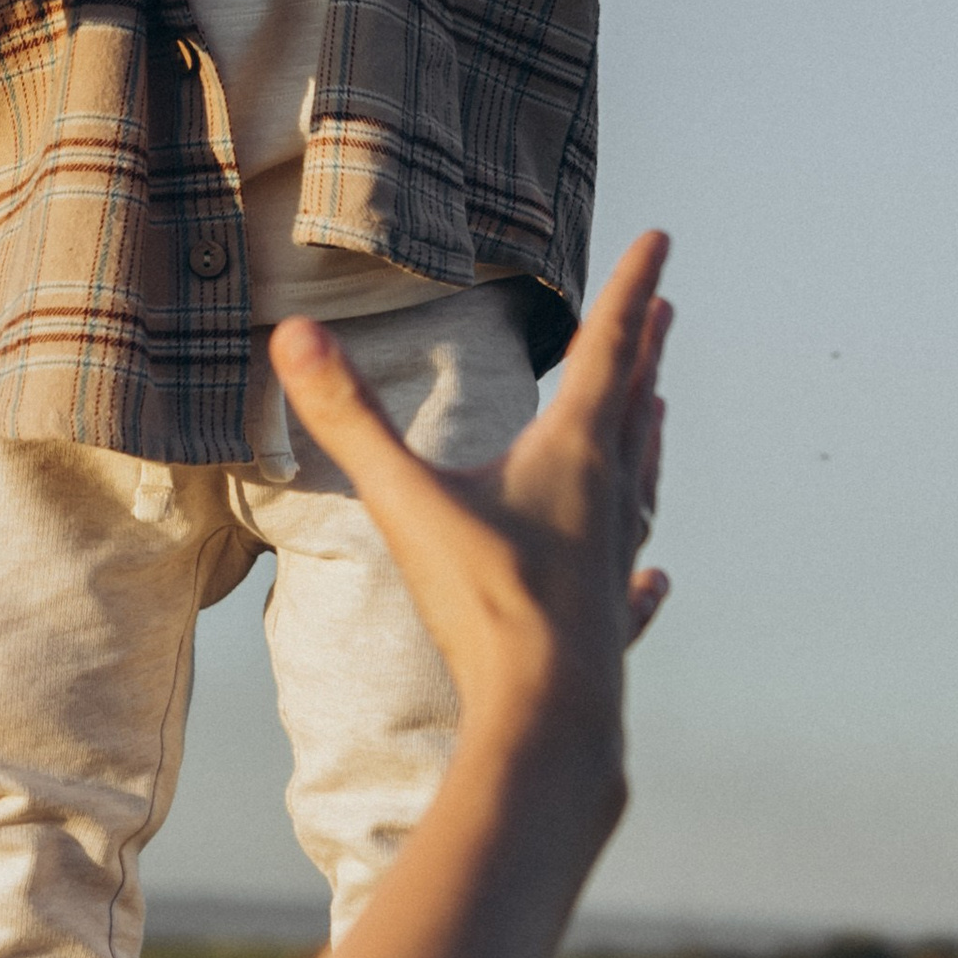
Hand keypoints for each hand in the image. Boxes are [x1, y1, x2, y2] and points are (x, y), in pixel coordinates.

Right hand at [269, 234, 670, 732]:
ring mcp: (614, 565)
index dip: (632, 288)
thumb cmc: (486, 602)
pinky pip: (634, 585)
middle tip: (666, 308)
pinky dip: (643, 572)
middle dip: (645, 351)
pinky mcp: (609, 626)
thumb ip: (349, 419)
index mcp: (572, 455)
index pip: (608, 348)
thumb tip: (291, 334)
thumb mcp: (407, 501)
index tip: (662, 240)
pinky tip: (654, 577)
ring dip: (648, 442)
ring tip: (658, 413)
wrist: (547, 717)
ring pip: (640, 487)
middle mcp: (607, 500)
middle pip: (633, 408)